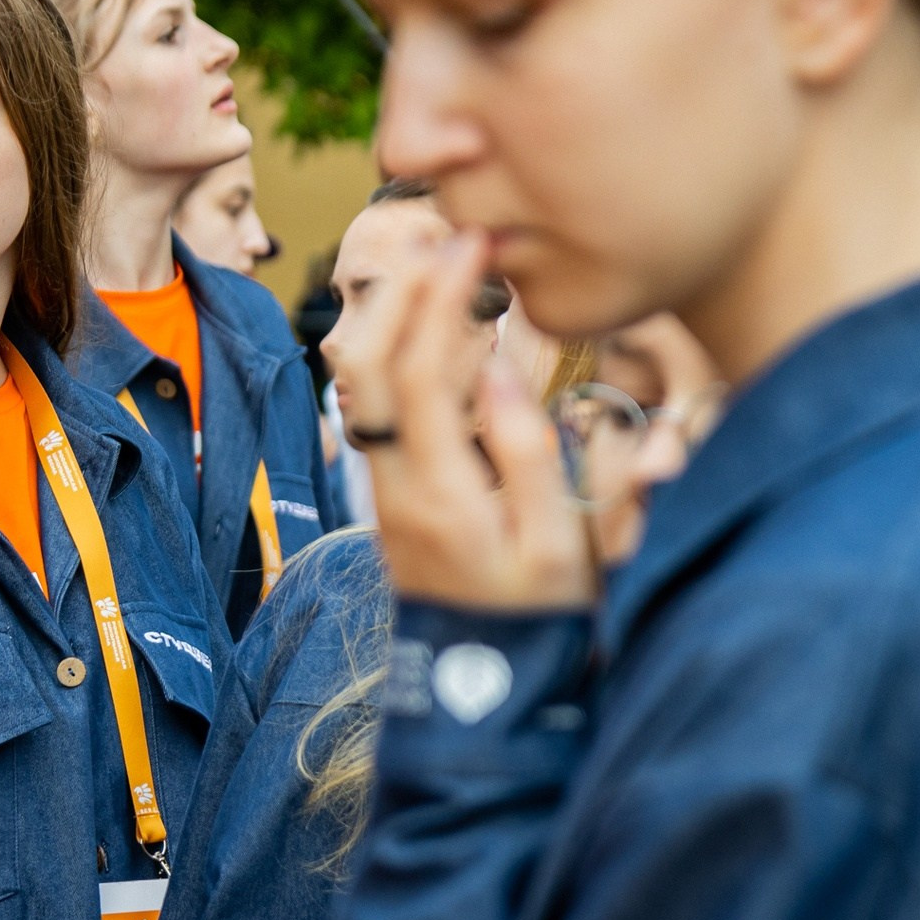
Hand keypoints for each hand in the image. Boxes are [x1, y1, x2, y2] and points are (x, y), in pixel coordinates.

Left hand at [326, 229, 595, 609]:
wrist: (484, 680)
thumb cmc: (539, 612)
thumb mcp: (560, 546)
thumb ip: (532, 458)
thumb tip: (507, 374)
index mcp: (438, 494)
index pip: (419, 376)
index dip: (441, 304)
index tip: (475, 248)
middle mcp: (392, 485)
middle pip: (366, 367)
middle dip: (400, 293)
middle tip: (445, 239)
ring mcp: (380, 486)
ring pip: (359, 385)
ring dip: (388, 317)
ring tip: (431, 262)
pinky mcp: (387, 488)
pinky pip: (374, 406)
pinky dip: (394, 350)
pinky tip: (426, 321)